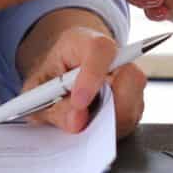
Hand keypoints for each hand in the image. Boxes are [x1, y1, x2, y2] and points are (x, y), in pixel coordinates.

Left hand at [15, 21, 145, 136]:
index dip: (91, 77)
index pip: (100, 50)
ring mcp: (130, 81)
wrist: (62, 73)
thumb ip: (52, 106)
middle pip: (130, 78)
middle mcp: (117, 58)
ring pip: (133, 105)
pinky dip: (109, 130)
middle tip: (81, 122)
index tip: (78, 103)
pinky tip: (90, 127)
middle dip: (107, 108)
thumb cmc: (51, 76)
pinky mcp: (134, 104)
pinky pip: (131, 121)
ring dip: (106, 123)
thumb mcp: (38, 90)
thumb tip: (77, 122)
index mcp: (86, 42)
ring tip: (81, 123)